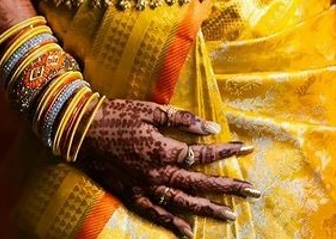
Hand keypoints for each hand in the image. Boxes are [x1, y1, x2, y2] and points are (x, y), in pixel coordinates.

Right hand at [76, 99, 258, 237]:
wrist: (83, 131)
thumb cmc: (118, 115)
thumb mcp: (151, 110)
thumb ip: (182, 120)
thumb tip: (211, 128)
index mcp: (163, 149)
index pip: (202, 154)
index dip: (225, 151)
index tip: (245, 149)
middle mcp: (158, 173)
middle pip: (199, 183)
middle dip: (228, 188)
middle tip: (253, 192)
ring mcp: (145, 188)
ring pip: (183, 203)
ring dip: (209, 210)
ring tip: (232, 216)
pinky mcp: (132, 196)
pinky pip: (156, 214)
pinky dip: (173, 225)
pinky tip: (189, 233)